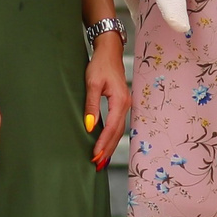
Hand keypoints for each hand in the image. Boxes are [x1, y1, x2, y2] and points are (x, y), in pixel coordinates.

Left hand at [85, 32, 129, 168]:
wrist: (110, 51)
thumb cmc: (100, 65)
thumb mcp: (92, 83)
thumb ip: (91, 105)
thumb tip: (90, 127)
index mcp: (120, 101)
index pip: (112, 128)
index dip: (103, 143)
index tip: (95, 156)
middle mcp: (126, 105)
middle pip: (118, 133)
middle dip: (108, 150)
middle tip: (97, 165)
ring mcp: (125, 105)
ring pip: (119, 131)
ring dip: (110, 145)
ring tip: (102, 160)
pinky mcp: (122, 104)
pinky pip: (118, 125)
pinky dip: (112, 137)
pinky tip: (106, 144)